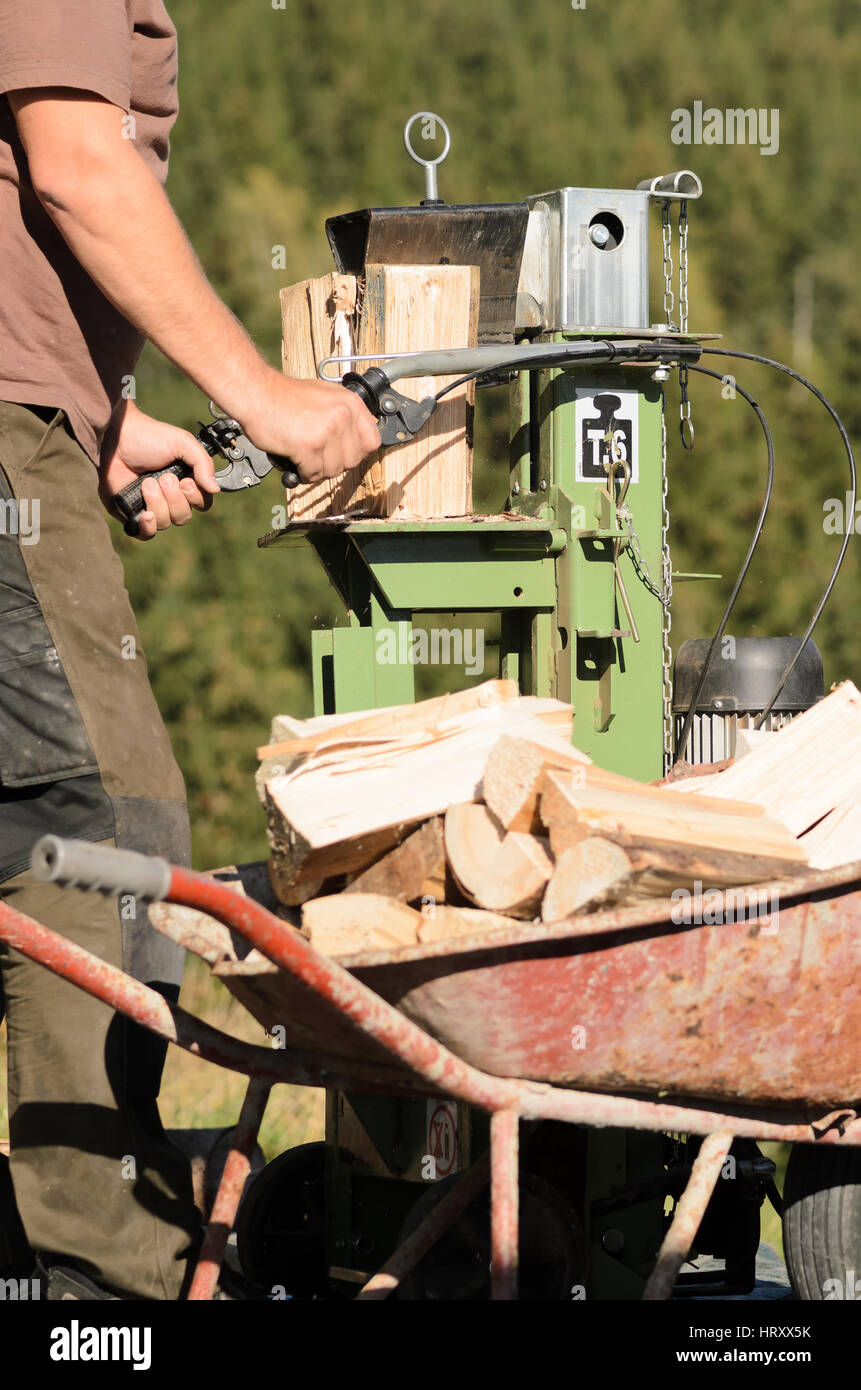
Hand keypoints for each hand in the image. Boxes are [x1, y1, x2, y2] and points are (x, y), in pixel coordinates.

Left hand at [99, 399, 219, 539]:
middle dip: (174, 499)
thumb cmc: (149, 436)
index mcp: (185, 481)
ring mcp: (150, 506)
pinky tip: (145, 515)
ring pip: (165, 523)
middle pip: (183, 517)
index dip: (195, 497)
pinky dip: (148, 528)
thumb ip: (203, 463)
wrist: (116, 437)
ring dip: (158, 503)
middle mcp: (169, 497)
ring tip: (146, 483)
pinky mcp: (131, 512)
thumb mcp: (182, 442)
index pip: (201, 504)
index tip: (185, 481)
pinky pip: (145, 534)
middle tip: (163, 478)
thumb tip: (215, 489)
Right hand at [238, 372, 380, 484]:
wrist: (257, 393)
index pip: (372, 442)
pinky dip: (303, 472)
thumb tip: (356, 441)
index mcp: (351, 403)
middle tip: (318, 456)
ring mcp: (327, 431)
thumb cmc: (285, 396)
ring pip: (333, 470)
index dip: (357, 452)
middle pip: (352, 460)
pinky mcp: (309, 446)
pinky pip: (314, 473)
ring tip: (305, 457)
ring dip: (317, 469)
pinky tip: (295, 461)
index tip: (344, 453)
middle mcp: (343, 416)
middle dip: (334, 463)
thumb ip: (344, 416)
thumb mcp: (325, 396)